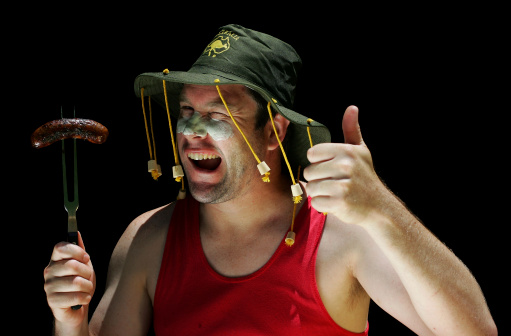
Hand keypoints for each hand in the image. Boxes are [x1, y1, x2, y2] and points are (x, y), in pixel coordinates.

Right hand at [44, 232, 95, 326]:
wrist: (79, 306)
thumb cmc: (82, 282)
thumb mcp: (84, 265)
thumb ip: (80, 250)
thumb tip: (76, 233)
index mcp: (56, 259)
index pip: (60, 247)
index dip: (76, 251)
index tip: (87, 258)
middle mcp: (49, 271)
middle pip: (72, 265)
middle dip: (87, 272)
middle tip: (89, 277)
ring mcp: (49, 286)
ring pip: (76, 282)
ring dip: (88, 287)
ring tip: (87, 289)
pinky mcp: (52, 301)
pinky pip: (75, 297)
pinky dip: (85, 298)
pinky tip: (84, 299)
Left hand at [304, 105, 384, 224]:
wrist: (379, 206)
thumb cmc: (364, 177)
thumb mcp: (360, 151)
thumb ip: (351, 129)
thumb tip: (352, 108)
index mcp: (346, 151)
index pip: (312, 153)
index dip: (318, 163)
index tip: (331, 168)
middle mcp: (346, 165)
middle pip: (309, 172)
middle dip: (317, 180)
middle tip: (334, 183)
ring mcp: (343, 184)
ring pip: (311, 187)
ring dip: (319, 193)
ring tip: (334, 193)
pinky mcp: (340, 202)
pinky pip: (316, 202)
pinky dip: (323, 206)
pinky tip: (336, 203)